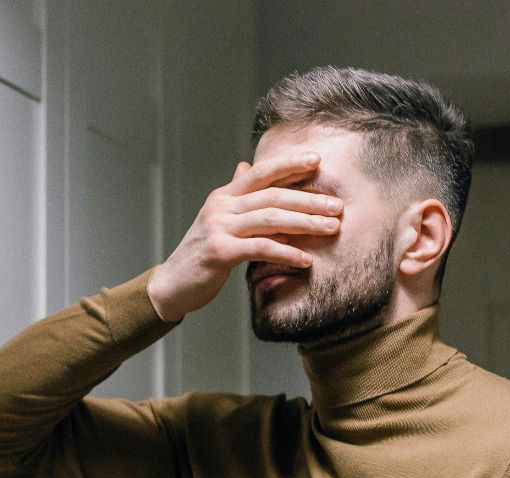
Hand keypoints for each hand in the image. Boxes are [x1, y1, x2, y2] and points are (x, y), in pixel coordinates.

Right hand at [146, 150, 343, 322]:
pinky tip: (305, 259)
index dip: (289, 164)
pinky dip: (286, 253)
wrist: (172, 284)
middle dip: (309, 199)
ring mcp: (219, 227)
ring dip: (305, 223)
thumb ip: (235, 194)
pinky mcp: (220, 252)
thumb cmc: (201, 253)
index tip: (317, 161)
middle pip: (273, 195)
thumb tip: (246, 166)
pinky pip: (261, 248)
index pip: (261, 172)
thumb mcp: (218, 218)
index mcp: (224, 195)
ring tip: (331, 228)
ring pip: (270, 218)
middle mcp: (221, 206)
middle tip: (337, 206)